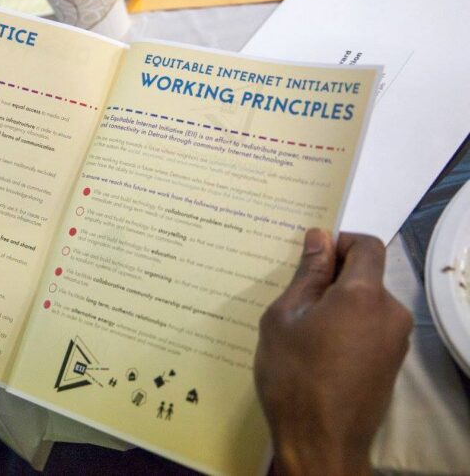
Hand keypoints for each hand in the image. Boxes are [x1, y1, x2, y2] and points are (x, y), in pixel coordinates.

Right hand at [255, 230, 412, 475]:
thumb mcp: (284, 318)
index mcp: (363, 295)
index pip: (366, 246)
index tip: (309, 257)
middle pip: (367, 276)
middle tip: (294, 297)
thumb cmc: (293, 375)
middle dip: (334, 278)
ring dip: (339, 305)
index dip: (339, 242)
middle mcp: (390, 313)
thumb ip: (306, 275)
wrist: (320, 441)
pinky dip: (347, 328)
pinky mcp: (392, 363)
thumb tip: (319, 238)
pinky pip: (370, 329)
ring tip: (302, 329)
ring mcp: (396, 341)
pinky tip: (317, 351)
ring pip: (367, 304)